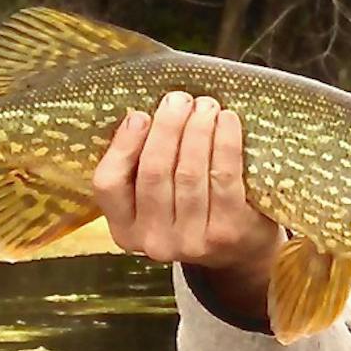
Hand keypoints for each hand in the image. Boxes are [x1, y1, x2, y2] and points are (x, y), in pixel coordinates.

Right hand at [92, 91, 281, 307]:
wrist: (242, 252)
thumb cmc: (194, 211)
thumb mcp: (156, 200)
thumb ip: (141, 167)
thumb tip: (143, 114)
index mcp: (125, 231)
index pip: (108, 184)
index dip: (122, 146)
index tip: (139, 115)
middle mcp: (153, 242)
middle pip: (154, 172)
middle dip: (167, 128)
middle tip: (179, 99)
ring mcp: (191, 242)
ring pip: (189, 172)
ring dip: (197, 130)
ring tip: (205, 105)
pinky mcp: (228, 232)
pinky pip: (223, 177)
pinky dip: (225, 142)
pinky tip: (227, 120)